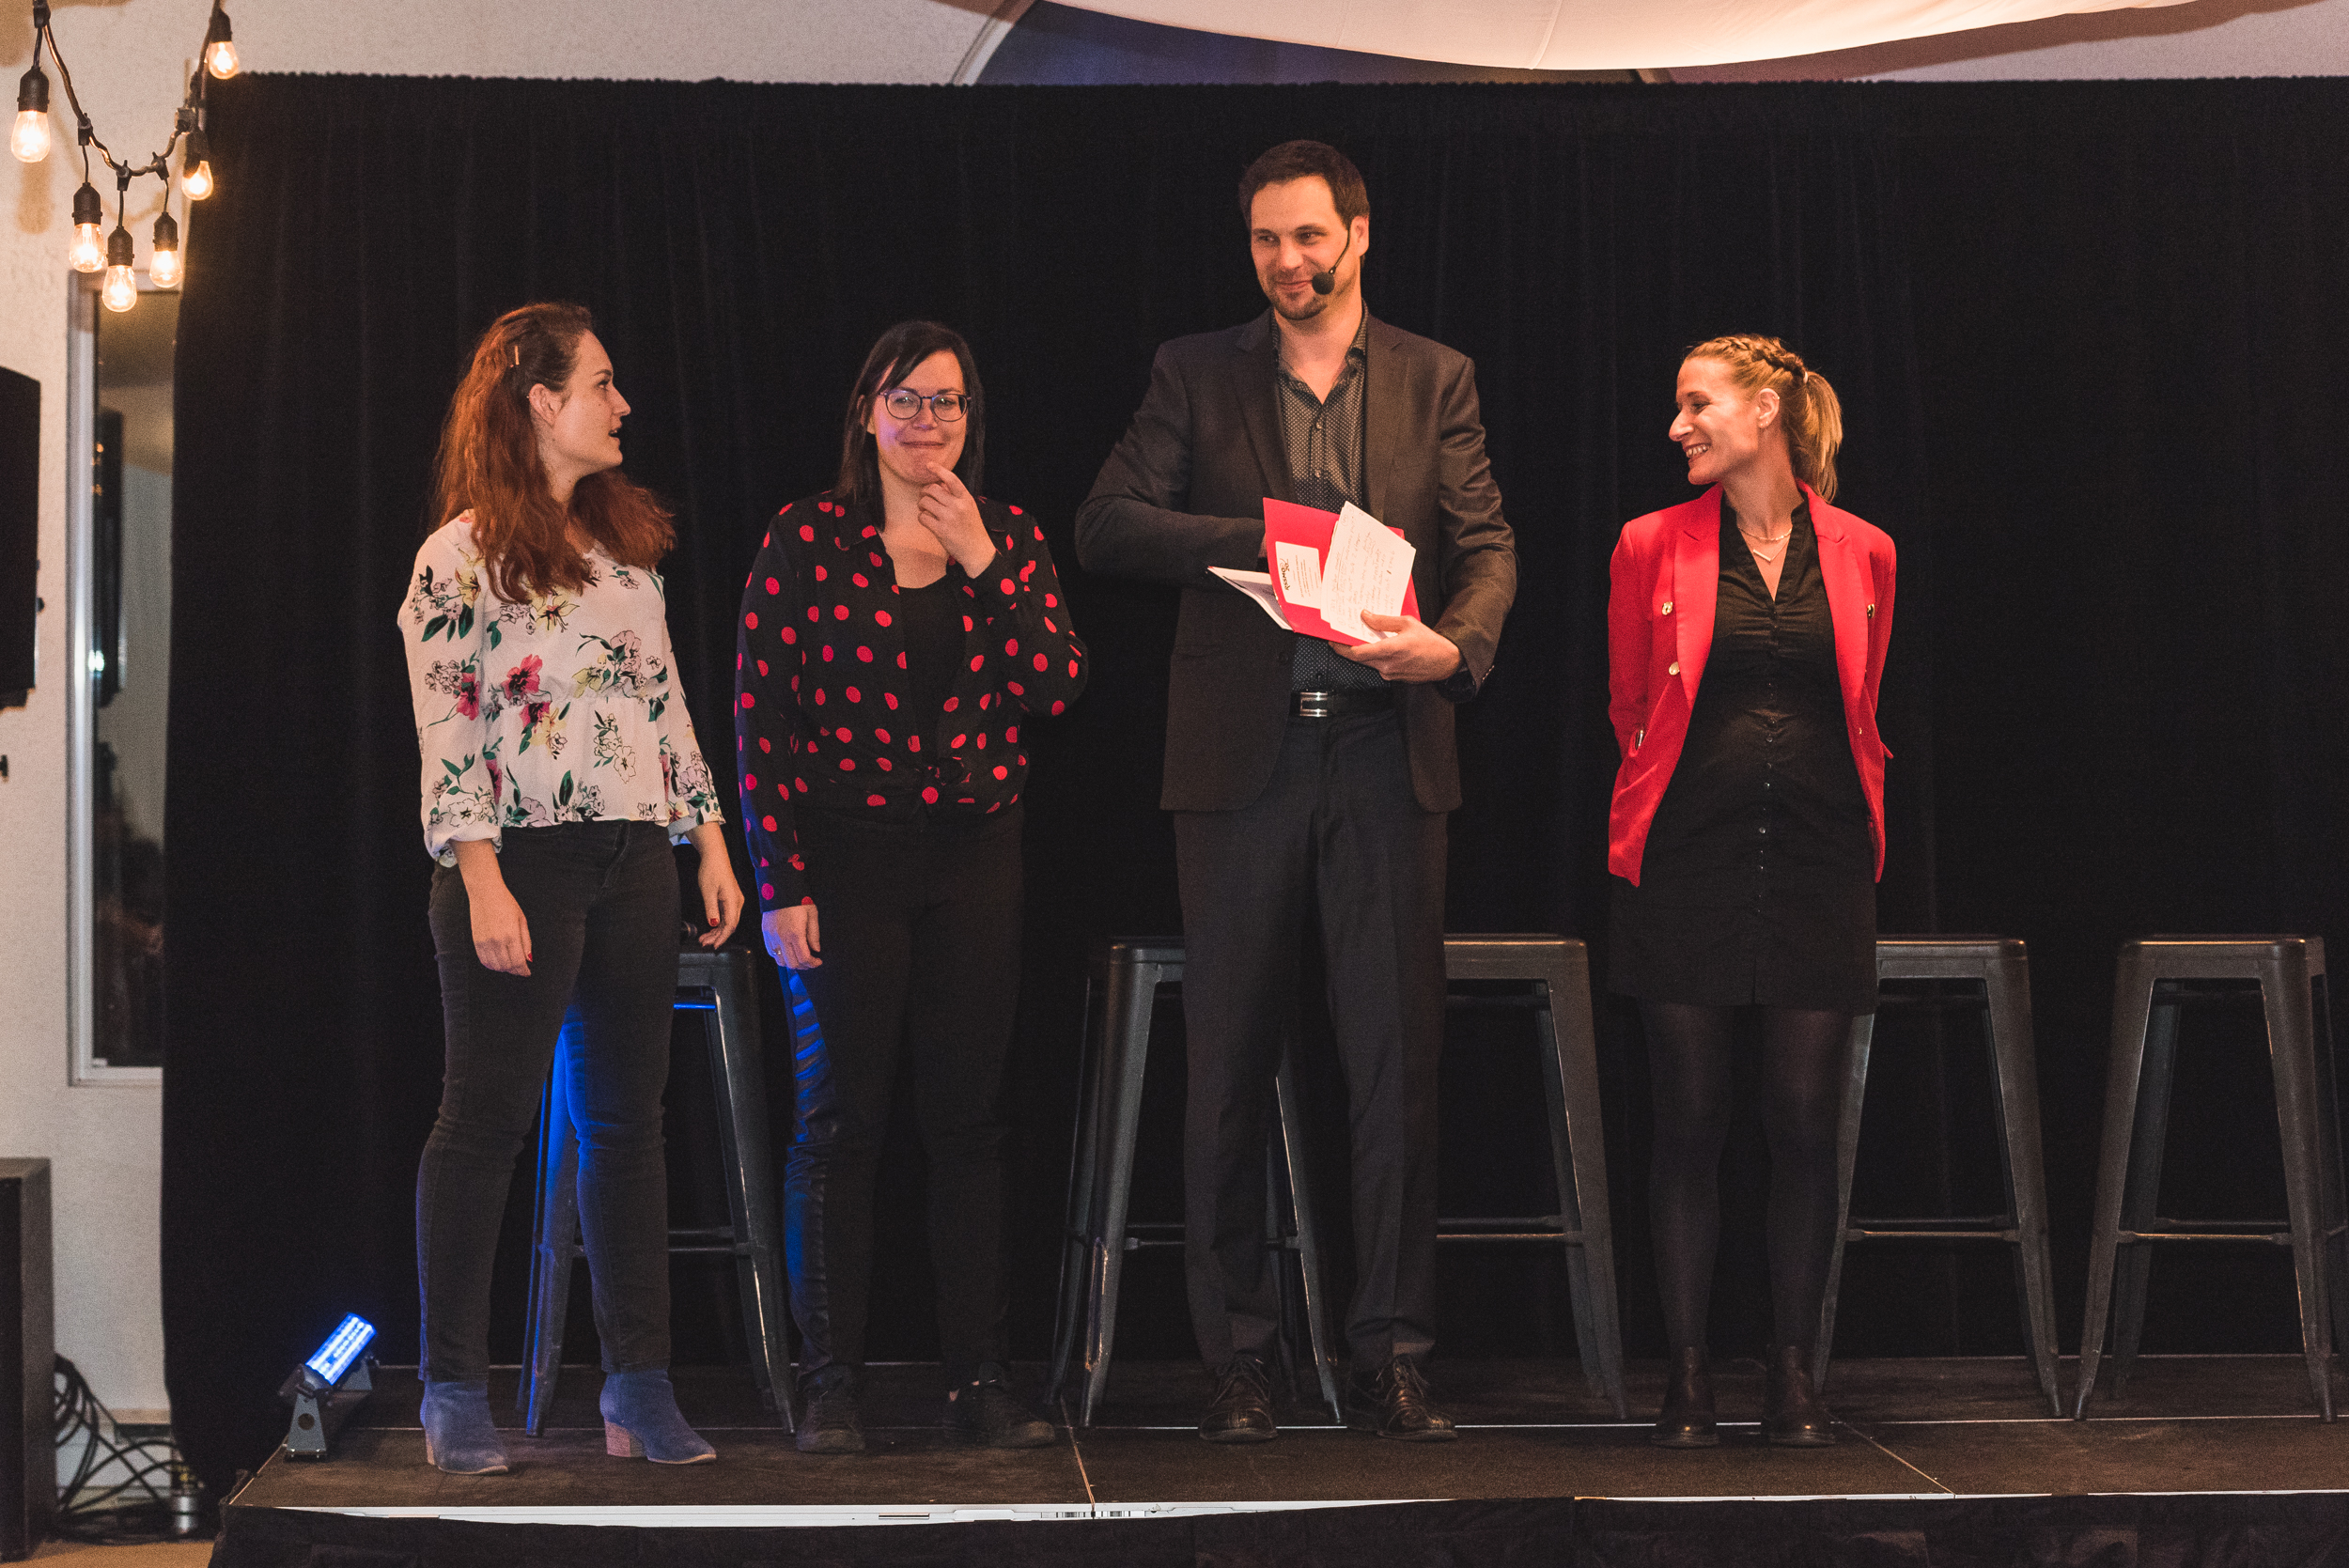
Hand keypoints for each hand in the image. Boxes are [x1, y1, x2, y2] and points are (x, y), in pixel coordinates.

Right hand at [452, 841, 531, 975]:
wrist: (485, 893)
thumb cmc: (506, 903)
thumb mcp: (522, 920)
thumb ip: (526, 941)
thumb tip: (529, 958)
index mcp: (511, 935)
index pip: (518, 961)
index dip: (523, 970)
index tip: (527, 972)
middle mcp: (497, 941)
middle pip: (507, 966)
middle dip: (515, 971)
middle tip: (520, 970)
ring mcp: (485, 942)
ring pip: (495, 966)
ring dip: (504, 969)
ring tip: (510, 966)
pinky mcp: (476, 941)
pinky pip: (484, 960)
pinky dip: (492, 965)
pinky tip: (498, 962)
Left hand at [688, 825, 743, 948]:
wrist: (715, 856)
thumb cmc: (711, 870)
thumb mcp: (708, 891)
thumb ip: (711, 909)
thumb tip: (714, 924)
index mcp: (733, 901)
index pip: (730, 925)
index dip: (722, 937)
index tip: (713, 946)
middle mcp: (737, 902)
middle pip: (730, 925)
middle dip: (718, 936)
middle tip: (704, 943)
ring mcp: (735, 900)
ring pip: (728, 921)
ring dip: (717, 931)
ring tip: (704, 938)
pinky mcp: (730, 898)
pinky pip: (726, 915)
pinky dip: (718, 923)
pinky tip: (710, 927)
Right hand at [763, 904, 821, 969]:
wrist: (779, 887)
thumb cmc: (797, 898)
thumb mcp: (812, 913)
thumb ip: (814, 934)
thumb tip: (816, 949)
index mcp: (795, 933)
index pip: (804, 958)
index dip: (812, 963)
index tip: (818, 961)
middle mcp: (781, 937)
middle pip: (792, 963)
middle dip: (804, 966)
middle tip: (810, 962)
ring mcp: (771, 936)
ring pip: (780, 960)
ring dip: (791, 963)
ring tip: (799, 958)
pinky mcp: (765, 933)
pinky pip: (771, 952)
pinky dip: (780, 956)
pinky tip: (787, 951)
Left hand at [915, 468, 996, 575]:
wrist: (977, 552)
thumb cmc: (973, 530)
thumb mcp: (970, 509)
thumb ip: (956, 496)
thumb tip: (941, 483)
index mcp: (966, 499)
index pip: (951, 479)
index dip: (939, 469)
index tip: (929, 465)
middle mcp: (958, 506)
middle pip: (933, 489)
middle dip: (924, 491)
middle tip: (923, 496)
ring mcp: (949, 518)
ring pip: (925, 502)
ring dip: (921, 504)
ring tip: (924, 509)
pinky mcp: (940, 530)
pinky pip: (923, 517)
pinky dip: (921, 517)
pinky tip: (926, 520)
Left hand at [1341, 612, 1463, 682]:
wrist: (1446, 661)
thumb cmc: (1429, 642)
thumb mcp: (1407, 623)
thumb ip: (1384, 620)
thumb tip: (1366, 616)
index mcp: (1390, 650)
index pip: (1357, 653)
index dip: (1342, 647)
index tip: (1333, 640)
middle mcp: (1387, 665)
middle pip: (1359, 659)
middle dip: (1348, 648)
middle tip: (1341, 637)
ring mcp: (1390, 674)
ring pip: (1369, 663)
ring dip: (1363, 652)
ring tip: (1361, 639)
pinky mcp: (1394, 678)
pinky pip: (1379, 667)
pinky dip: (1375, 658)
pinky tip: (1379, 648)